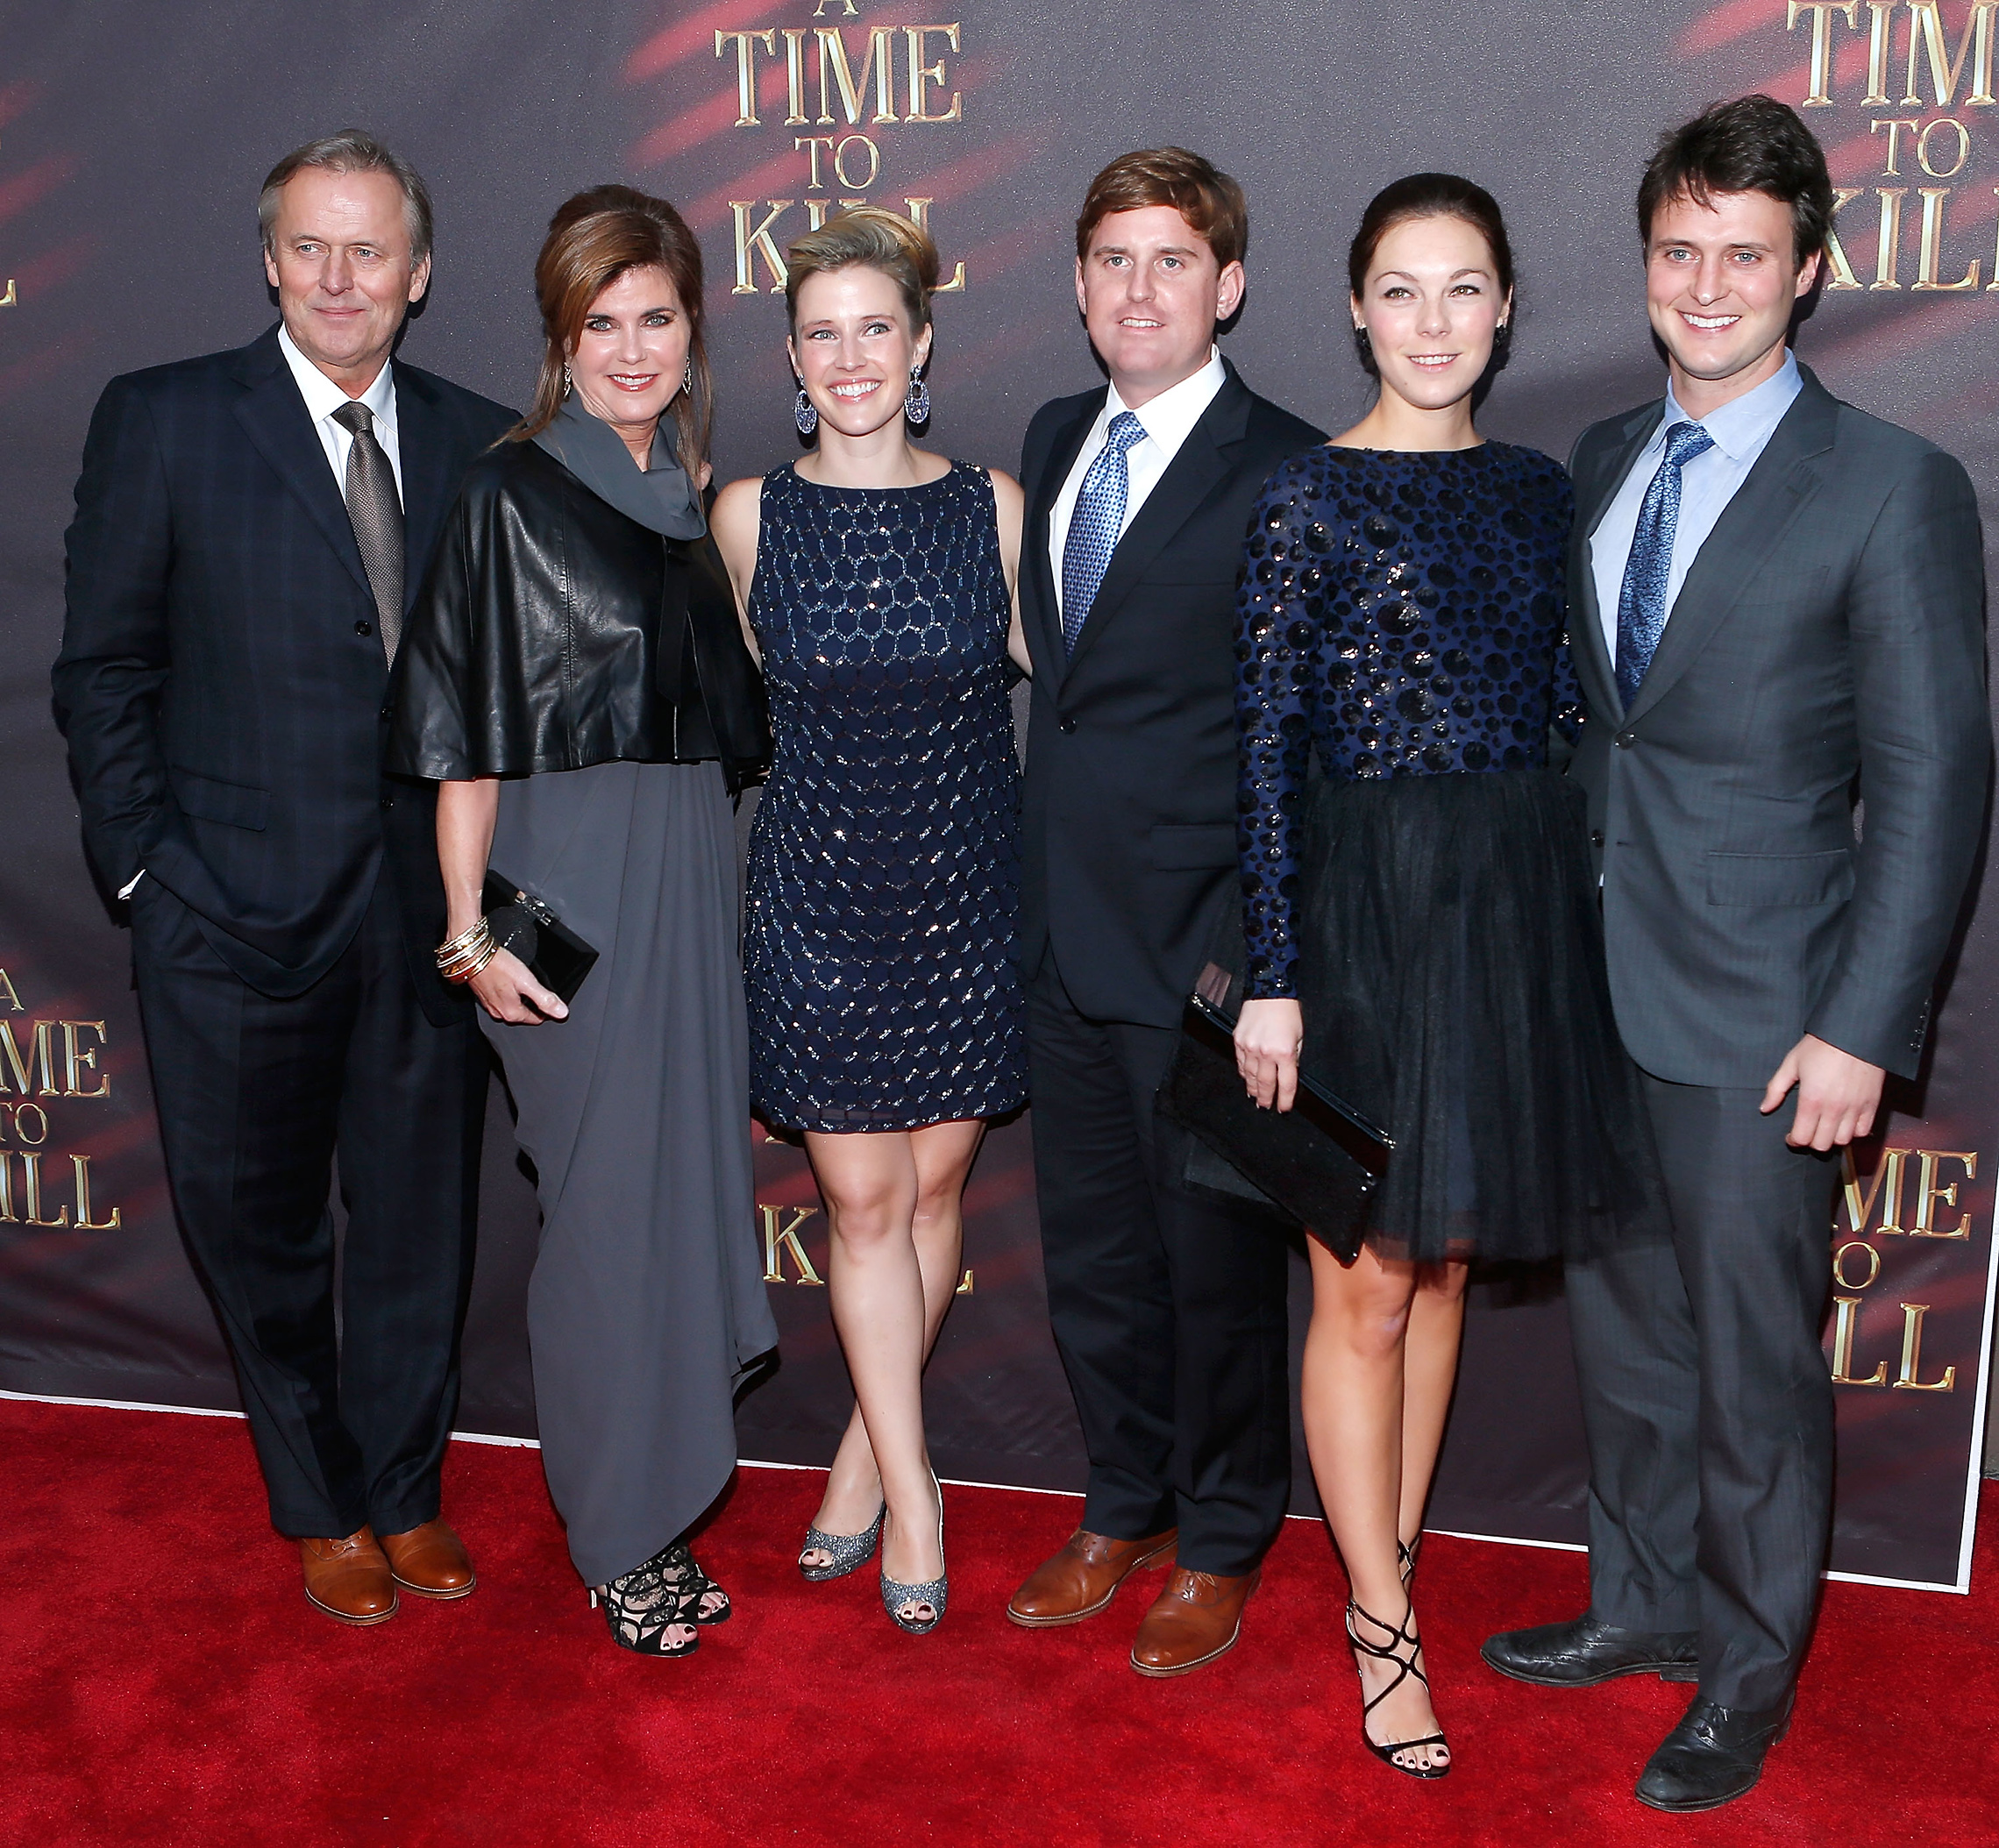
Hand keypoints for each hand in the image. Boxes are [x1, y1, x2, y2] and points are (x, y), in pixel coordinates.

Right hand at [467, 945, 567, 1023]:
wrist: (471, 954)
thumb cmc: (497, 965)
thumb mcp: (527, 981)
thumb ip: (545, 998)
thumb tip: (561, 1012)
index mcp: (511, 1013)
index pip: (537, 1019)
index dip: (547, 1010)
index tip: (552, 1001)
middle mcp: (499, 1012)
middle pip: (524, 1014)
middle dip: (534, 1005)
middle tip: (539, 988)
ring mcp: (489, 1004)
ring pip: (512, 1006)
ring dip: (521, 998)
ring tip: (525, 983)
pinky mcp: (483, 995)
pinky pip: (501, 998)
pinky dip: (509, 992)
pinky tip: (510, 980)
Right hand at [1235, 997, 1303, 1112]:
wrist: (1269, 992)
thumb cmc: (1287, 1012)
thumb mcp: (1298, 1037)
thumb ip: (1293, 1057)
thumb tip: (1286, 1074)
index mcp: (1285, 1052)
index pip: (1285, 1084)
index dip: (1284, 1099)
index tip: (1283, 1108)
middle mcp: (1266, 1052)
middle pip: (1265, 1084)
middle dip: (1266, 1098)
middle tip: (1265, 1106)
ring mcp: (1249, 1047)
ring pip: (1250, 1076)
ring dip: (1253, 1088)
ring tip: (1255, 1097)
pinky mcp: (1238, 1041)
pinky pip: (1241, 1063)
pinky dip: (1244, 1073)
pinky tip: (1246, 1078)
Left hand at [1760, 1033, 1882, 1149]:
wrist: (1854, 1034)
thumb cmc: (1820, 1046)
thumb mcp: (1791, 1063)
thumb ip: (1775, 1088)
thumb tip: (1765, 1108)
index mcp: (1811, 1100)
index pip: (1802, 1137)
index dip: (1793, 1140)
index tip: (1791, 1136)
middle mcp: (1834, 1109)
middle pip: (1822, 1144)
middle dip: (1810, 1141)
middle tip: (1806, 1132)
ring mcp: (1855, 1108)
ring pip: (1843, 1141)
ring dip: (1831, 1138)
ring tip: (1825, 1127)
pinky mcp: (1872, 1104)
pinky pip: (1863, 1130)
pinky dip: (1853, 1132)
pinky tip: (1844, 1122)